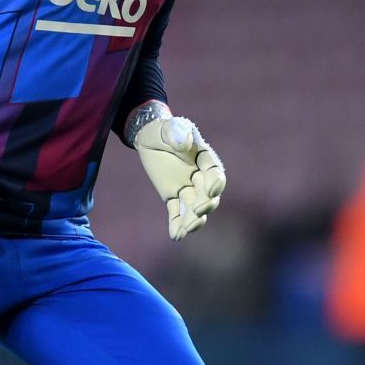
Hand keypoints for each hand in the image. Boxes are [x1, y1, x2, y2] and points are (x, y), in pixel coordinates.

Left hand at [133, 112, 225, 240]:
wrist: (148, 137)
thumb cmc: (162, 130)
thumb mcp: (168, 127)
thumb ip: (177, 133)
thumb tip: (185, 143)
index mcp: (204, 158)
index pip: (215, 172)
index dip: (216, 182)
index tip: (210, 191)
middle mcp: (200, 176)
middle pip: (208, 195)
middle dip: (206, 204)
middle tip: (198, 212)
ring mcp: (187, 188)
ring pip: (194, 207)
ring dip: (193, 219)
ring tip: (187, 230)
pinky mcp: (173, 197)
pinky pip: (176, 212)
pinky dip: (176, 224)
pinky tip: (175, 236)